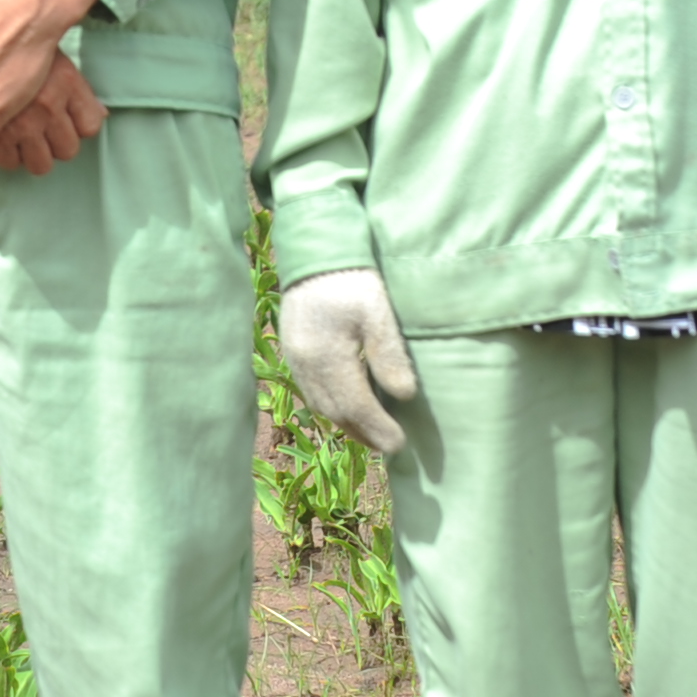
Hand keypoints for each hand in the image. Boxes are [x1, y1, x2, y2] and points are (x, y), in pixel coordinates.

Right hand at [0, 57, 106, 175]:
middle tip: (42, 130)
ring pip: (41, 163)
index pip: (90, 126)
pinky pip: (9, 162)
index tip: (67, 121)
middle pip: (68, 150)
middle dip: (56, 143)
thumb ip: (77, 89)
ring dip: (32, 153)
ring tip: (21, 136)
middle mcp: (48, 105)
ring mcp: (21, 123)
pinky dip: (5, 154)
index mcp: (66, 82)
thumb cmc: (13, 45)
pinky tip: (0, 137)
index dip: (78, 126)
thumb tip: (100, 115)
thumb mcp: (52, 57)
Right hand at [277, 267, 417, 453]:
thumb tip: (404, 396)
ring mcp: (295, 358)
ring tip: (371, 434)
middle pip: (334, 412)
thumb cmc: (352, 277)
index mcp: (327, 357)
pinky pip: (311, 390)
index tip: (400, 445)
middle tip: (390, 447)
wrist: (314, 249)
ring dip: (346, 424)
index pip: (354, 406)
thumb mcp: (378, 311)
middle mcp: (305, 365)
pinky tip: (347, 407)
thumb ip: (389, 355)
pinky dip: (332, 406)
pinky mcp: (293, 350)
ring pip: (320, 404)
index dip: (378, 428)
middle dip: (363, 433)